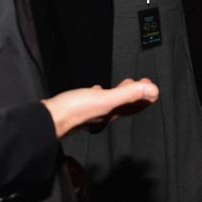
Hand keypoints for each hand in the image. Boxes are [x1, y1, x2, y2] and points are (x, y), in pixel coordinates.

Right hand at [43, 78, 158, 137]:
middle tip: (142, 83)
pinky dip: (100, 94)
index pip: (134, 105)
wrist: (49, 119)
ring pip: (111, 102)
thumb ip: (128, 94)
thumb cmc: (74, 110)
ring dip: (120, 93)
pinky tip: (96, 90)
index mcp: (112, 112)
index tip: (152, 87)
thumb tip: (152, 91)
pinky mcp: (79, 108)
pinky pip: (95, 100)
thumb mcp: (105, 99)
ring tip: (124, 85)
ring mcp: (91, 111)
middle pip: (124, 104)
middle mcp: (104, 114)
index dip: (145, 97)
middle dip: (135, 93)